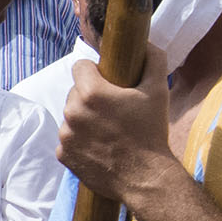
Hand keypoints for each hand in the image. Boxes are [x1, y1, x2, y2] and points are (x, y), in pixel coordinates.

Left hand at [58, 45, 181, 204]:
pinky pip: (68, 138)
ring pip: (71, 115)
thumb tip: (146, 42)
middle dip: (91, 96)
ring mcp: (65, 135)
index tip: (109, 82)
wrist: (145, 177)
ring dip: (85, 118)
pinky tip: (100, 146)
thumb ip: (153, 59)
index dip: (95, 71)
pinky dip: (80, 140)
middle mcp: (72, 111)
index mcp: (92, 93)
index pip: (80, 66)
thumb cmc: (152, 132)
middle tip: (114, 110)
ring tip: (108, 130)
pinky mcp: (63, 154)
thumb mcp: (158, 91)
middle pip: (75, 92)